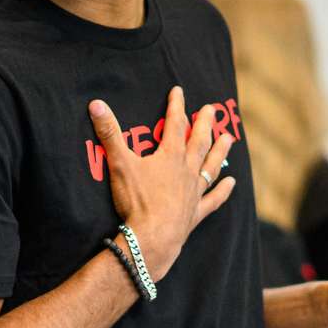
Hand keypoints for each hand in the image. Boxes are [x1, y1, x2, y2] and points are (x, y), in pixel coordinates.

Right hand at [88, 86, 235, 280]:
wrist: (152, 237)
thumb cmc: (136, 200)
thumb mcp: (119, 163)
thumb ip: (109, 133)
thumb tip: (96, 104)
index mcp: (169, 156)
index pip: (174, 124)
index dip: (176, 106)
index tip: (179, 91)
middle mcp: (186, 170)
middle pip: (198, 142)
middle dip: (204, 123)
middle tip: (212, 109)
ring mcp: (193, 192)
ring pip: (210, 166)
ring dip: (220, 151)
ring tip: (229, 138)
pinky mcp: (195, 213)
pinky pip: (213, 199)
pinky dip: (223, 191)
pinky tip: (231, 183)